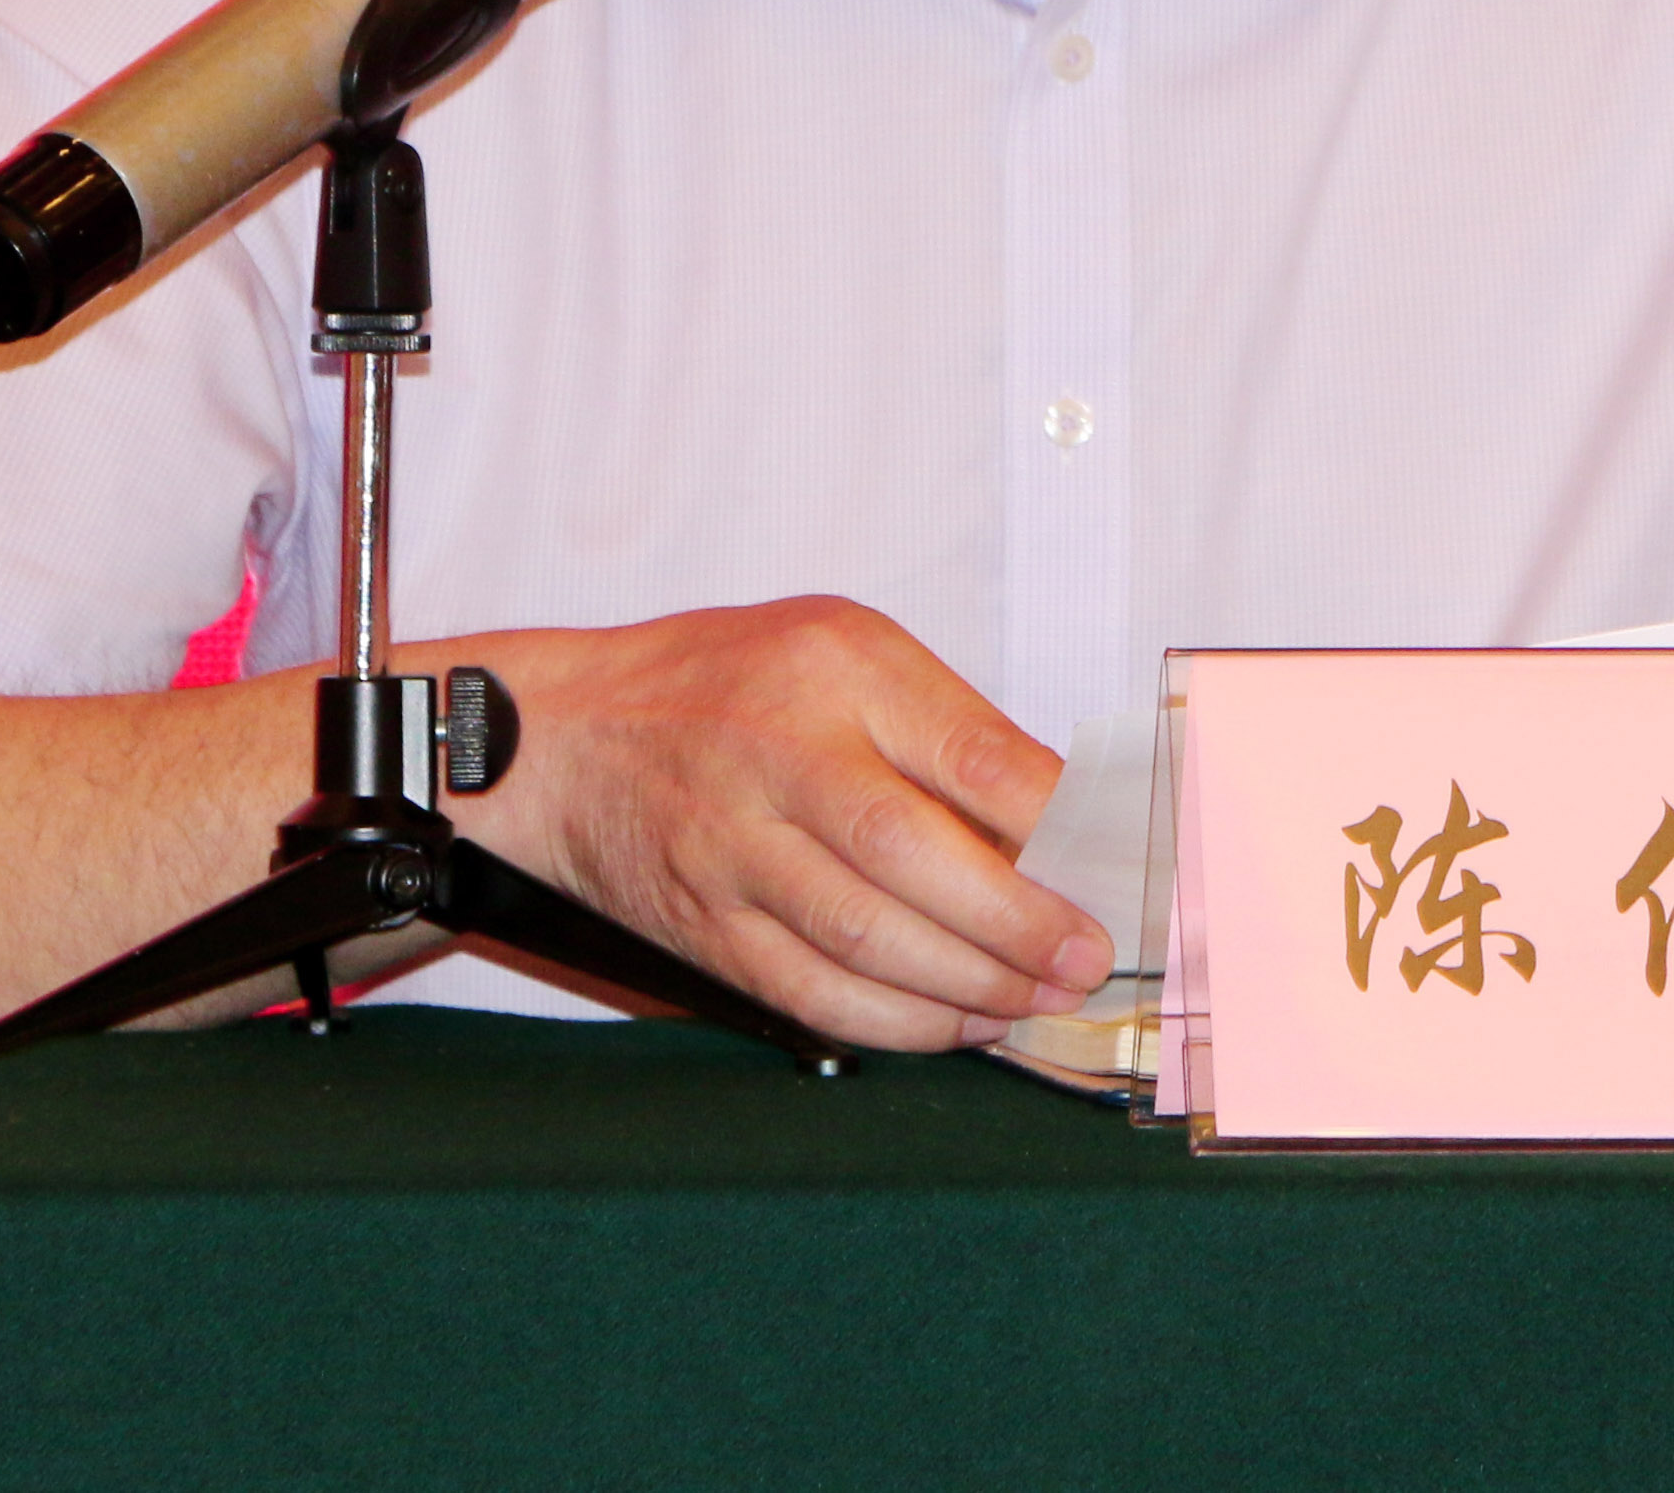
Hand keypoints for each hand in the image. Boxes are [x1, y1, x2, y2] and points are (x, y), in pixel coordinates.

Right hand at [440, 596, 1115, 1054]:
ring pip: (868, 941)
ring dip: (972, 986)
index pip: (972, 753)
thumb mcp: (842, 651)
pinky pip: (816, 994)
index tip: (1115, 871)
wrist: (558, 737)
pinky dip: (901, 1023)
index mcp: (835, 668)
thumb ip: (945, 727)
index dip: (1059, 826)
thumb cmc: (720, 686)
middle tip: (1086, 958)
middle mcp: (780, 753)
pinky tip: (960, 1022)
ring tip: (1038, 998)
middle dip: (1020, 925)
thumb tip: (1061, 822)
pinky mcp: (707, 928)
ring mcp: (734, 849)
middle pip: (917, 857)